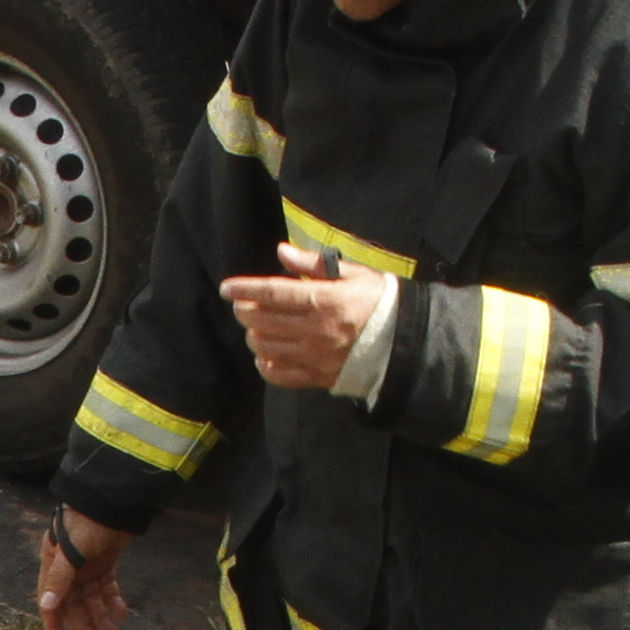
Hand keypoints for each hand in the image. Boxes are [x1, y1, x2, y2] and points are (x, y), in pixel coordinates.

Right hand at [38, 511, 131, 629]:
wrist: (112, 500)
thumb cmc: (86, 522)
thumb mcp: (70, 552)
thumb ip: (59, 579)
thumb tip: (47, 606)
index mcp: (53, 567)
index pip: (51, 604)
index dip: (55, 628)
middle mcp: (68, 570)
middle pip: (76, 607)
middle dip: (87, 629)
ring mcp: (87, 567)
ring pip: (94, 601)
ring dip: (103, 619)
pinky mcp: (105, 562)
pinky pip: (108, 588)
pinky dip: (115, 602)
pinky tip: (123, 615)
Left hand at [221, 250, 385, 391]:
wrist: (403, 341)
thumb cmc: (378, 301)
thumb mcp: (352, 273)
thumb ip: (314, 263)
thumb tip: (282, 252)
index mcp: (323, 300)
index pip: (272, 293)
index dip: (245, 289)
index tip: (227, 288)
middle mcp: (314, 330)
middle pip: (262, 321)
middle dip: (245, 311)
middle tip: (243, 304)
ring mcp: (314, 356)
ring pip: (265, 347)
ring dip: (253, 335)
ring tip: (257, 327)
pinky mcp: (317, 377)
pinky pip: (279, 375)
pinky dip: (265, 364)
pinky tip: (266, 354)